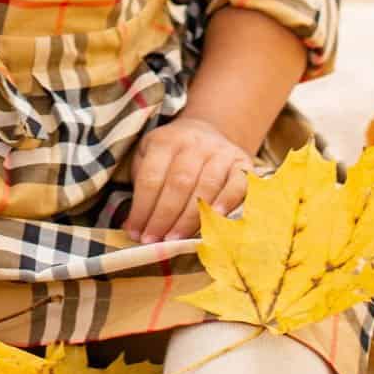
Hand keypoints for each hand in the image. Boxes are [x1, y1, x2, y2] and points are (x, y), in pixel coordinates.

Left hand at [124, 114, 249, 243]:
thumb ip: (141, 187)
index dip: (142, 209)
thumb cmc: (171, 155)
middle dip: (164, 217)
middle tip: (155, 241)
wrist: (207, 132)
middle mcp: (194, 143)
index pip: (151, 178)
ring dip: (190, 218)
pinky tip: (215, 221)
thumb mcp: (147, 156)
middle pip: (178, 184)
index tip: (135, 233)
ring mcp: (220, 152)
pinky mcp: (242, 163)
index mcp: (165, 141)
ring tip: (176, 240)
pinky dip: (227, 203)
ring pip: (205, 187)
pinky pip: (237, 185)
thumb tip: (130, 227)